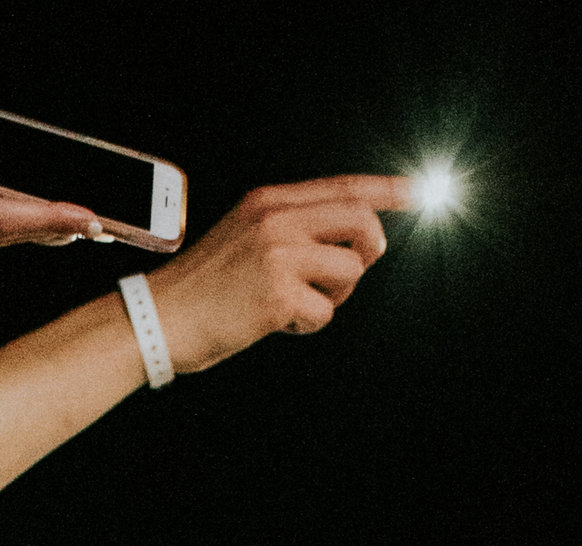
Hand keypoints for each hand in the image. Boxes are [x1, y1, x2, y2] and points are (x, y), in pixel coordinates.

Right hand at [143, 175, 410, 373]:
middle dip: (371, 249)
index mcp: (270, 201)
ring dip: (335, 296)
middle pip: (360, 221)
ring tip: (298, 303)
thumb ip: (292, 230)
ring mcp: (278, 255)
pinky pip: (325, 313)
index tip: (420, 192)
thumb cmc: (205, 287)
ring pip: (349, 271)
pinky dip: (309, 324)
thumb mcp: (245, 237)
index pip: (342, 186)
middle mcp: (277, 220)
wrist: (161, 316)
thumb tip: (351, 246)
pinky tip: (278, 322)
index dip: (387, 190)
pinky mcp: (278, 294)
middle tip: (358, 268)